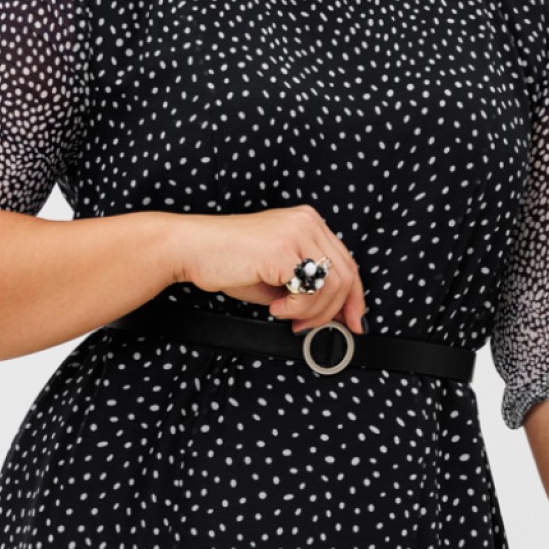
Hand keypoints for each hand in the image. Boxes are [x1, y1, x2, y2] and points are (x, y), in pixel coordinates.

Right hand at [169, 204, 368, 335]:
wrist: (193, 249)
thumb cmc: (228, 259)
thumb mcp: (279, 273)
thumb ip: (308, 286)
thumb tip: (335, 313)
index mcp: (308, 222)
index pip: (347, 263)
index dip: (355, 298)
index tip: (352, 322)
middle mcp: (307, 222)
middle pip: (346, 276)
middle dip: (330, 312)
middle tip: (305, 325)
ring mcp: (297, 233)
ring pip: (332, 287)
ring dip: (310, 312)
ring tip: (284, 313)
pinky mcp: (283, 250)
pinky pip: (309, 292)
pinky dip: (295, 308)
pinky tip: (275, 307)